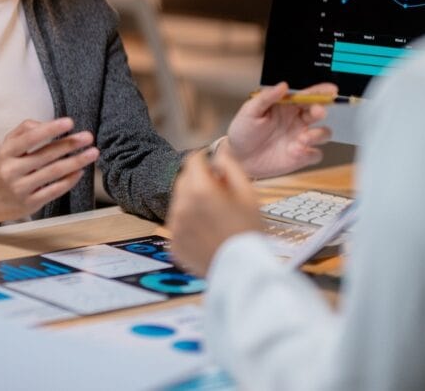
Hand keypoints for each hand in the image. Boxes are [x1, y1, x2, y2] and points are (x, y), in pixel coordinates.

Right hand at [0, 117, 98, 221]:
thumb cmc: (5, 167)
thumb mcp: (7, 145)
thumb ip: (24, 130)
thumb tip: (46, 124)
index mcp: (6, 152)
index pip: (30, 138)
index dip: (50, 129)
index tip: (69, 122)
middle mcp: (12, 170)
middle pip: (46, 155)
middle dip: (69, 144)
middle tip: (88, 137)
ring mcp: (21, 188)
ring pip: (53, 173)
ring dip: (76, 162)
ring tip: (93, 153)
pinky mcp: (31, 203)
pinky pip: (54, 190)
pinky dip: (69, 180)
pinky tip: (80, 171)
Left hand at [166, 148, 262, 275]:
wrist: (243, 271)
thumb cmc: (250, 231)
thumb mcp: (248, 194)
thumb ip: (231, 167)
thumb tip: (220, 153)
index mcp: (200, 190)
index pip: (192, 161)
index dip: (203, 158)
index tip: (212, 164)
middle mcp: (182, 206)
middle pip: (183, 180)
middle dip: (198, 180)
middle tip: (218, 191)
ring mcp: (175, 226)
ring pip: (179, 202)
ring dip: (192, 202)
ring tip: (215, 216)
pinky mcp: (174, 243)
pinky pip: (178, 224)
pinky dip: (189, 223)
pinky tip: (208, 232)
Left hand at [226, 81, 334, 178]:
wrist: (238, 158)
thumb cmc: (243, 132)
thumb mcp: (249, 111)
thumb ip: (266, 97)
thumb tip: (283, 85)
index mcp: (286, 107)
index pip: (306, 96)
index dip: (320, 92)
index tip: (330, 89)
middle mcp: (297, 121)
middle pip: (318, 112)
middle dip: (320, 111)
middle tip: (317, 112)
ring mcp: (300, 139)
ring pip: (323, 133)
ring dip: (317, 134)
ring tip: (302, 139)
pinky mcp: (300, 156)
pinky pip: (316, 154)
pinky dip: (310, 153)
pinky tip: (295, 151)